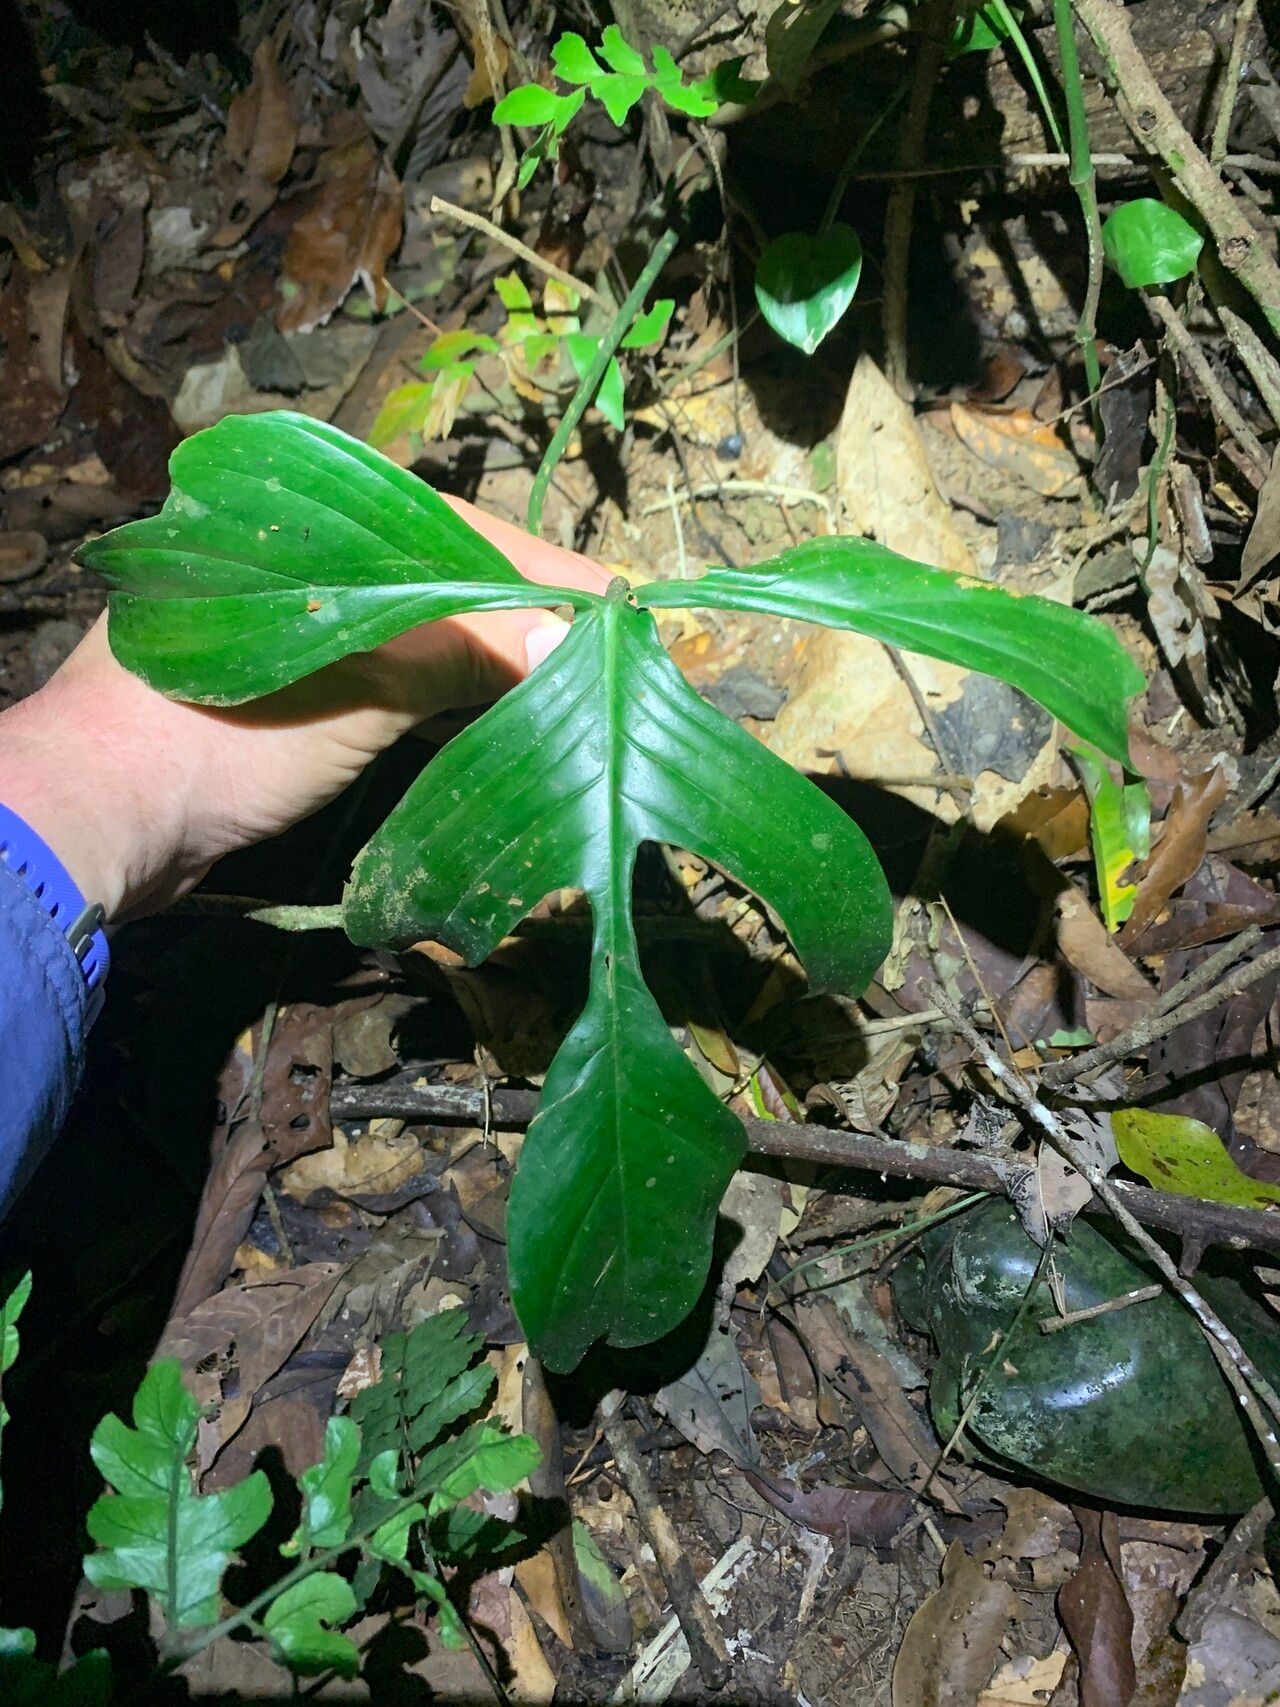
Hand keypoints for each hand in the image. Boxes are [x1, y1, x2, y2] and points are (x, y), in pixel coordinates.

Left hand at [0, 499, 612, 920]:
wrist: (100, 819)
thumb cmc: (222, 738)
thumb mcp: (360, 688)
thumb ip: (467, 654)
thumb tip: (575, 639)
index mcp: (309, 520)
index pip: (457, 530)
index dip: (542, 571)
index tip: (617, 608)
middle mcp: (303, 551)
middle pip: (445, 570)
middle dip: (523, 611)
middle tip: (602, 649)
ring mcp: (295, 616)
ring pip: (421, 618)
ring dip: (488, 650)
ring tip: (563, 677)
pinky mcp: (290, 677)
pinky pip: (389, 662)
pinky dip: (443, 683)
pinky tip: (492, 704)